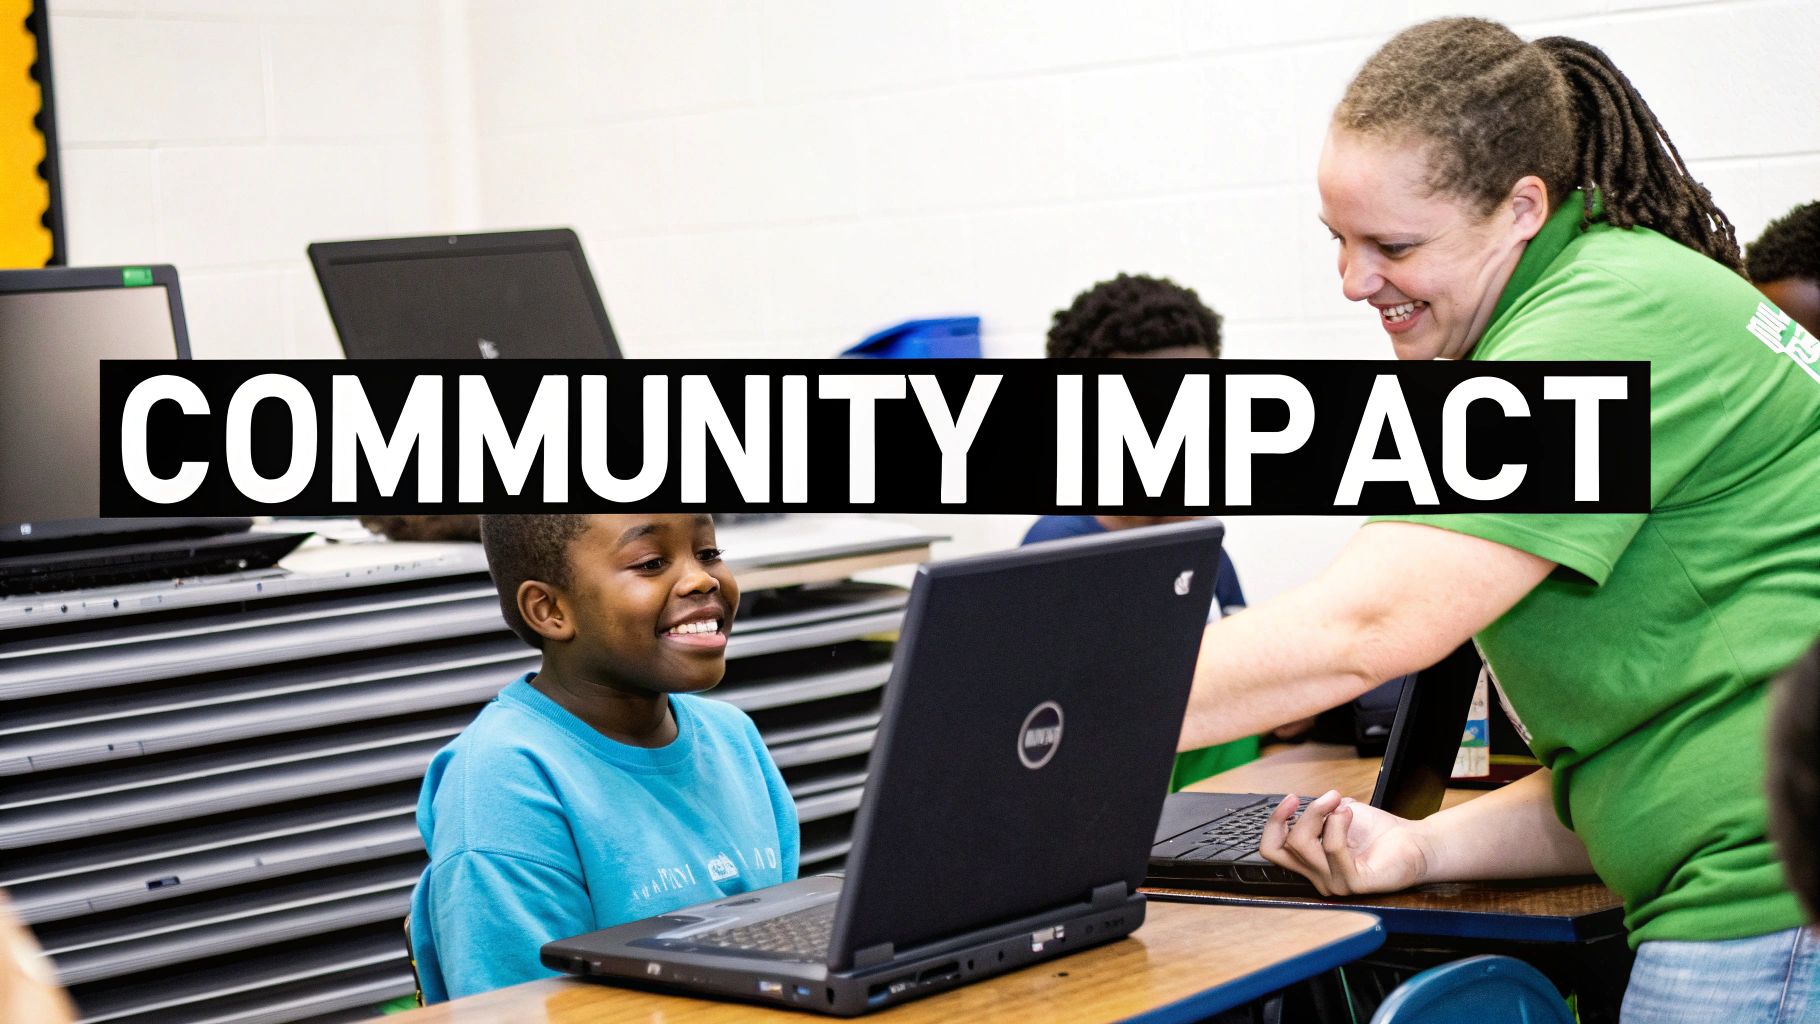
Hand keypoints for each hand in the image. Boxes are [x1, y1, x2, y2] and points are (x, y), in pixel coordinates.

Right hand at [1258, 790, 1433, 896]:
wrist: (1415, 842)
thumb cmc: (1379, 832)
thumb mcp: (1338, 815)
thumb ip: (1316, 813)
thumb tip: (1304, 803)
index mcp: (1311, 863)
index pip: (1271, 851)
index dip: (1274, 823)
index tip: (1291, 800)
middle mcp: (1319, 878)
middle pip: (1287, 845)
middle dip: (1305, 814)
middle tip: (1329, 797)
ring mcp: (1335, 883)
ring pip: (1304, 845)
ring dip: (1321, 813)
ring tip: (1343, 804)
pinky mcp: (1354, 883)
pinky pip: (1332, 850)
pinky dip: (1338, 824)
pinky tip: (1350, 814)